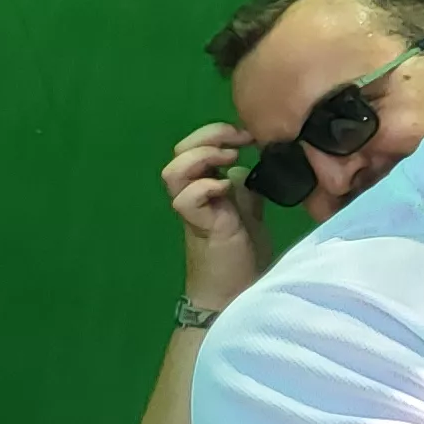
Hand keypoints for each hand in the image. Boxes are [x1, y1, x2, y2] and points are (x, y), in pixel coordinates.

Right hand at [162, 122, 272, 308]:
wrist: (237, 291)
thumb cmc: (242, 252)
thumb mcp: (250, 210)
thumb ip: (246, 187)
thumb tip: (249, 165)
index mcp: (203, 186)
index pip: (194, 146)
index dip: (216, 132)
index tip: (248, 135)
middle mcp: (192, 194)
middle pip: (179, 151)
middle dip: (208, 136)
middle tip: (240, 142)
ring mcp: (193, 210)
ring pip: (173, 171)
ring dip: (202, 158)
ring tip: (229, 161)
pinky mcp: (200, 227)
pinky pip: (185, 199)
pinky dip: (205, 187)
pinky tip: (227, 190)